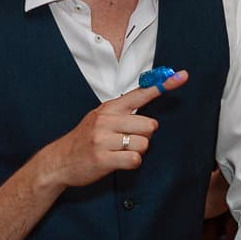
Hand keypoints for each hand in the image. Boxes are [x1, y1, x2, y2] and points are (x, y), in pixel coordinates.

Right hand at [50, 75, 184, 187]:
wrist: (58, 161)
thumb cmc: (84, 140)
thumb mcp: (99, 118)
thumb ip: (122, 110)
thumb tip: (147, 95)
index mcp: (108, 108)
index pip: (141, 93)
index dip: (163, 85)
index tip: (181, 76)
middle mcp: (106, 121)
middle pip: (149, 125)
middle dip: (144, 136)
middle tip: (127, 140)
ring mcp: (104, 139)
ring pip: (143, 144)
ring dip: (136, 151)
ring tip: (119, 151)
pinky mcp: (103, 158)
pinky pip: (134, 160)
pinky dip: (131, 163)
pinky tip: (118, 161)